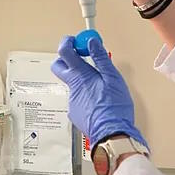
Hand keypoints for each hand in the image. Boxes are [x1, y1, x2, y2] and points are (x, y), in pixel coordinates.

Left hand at [51, 34, 148, 149]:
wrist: (111, 134)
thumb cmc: (115, 108)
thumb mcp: (113, 78)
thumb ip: (101, 59)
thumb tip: (92, 43)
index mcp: (81, 76)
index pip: (65, 52)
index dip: (68, 42)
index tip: (76, 40)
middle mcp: (72, 87)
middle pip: (58, 67)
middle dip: (66, 59)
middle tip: (79, 58)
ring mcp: (72, 101)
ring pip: (72, 85)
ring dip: (81, 81)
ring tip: (99, 87)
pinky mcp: (75, 113)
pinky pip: (77, 99)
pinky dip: (85, 97)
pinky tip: (98, 102)